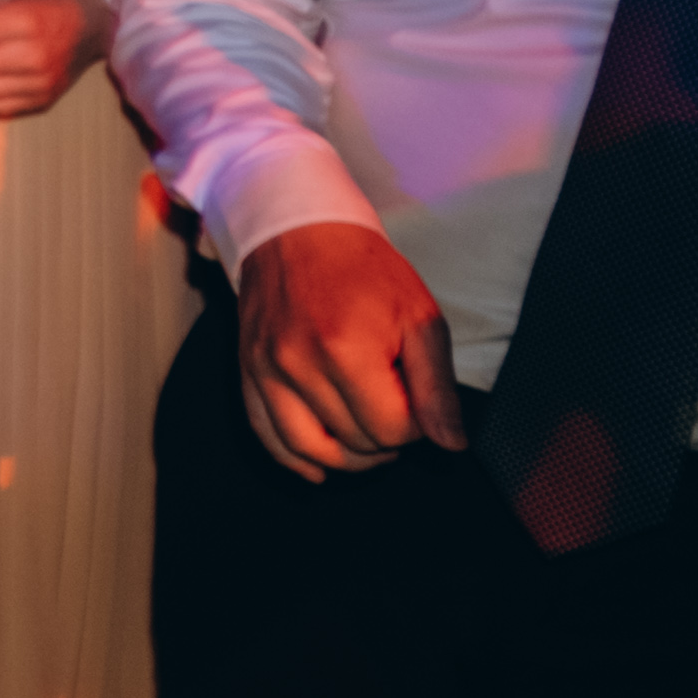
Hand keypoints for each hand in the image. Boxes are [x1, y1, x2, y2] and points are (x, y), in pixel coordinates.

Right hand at [230, 222, 461, 481]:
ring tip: (369, 439)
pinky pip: (266, 436)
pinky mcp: (247, 371)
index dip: (417, 425)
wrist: (297, 231)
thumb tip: (450, 444)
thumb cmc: (365, 271)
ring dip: (348, 457)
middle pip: (354, 444)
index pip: (392, 431)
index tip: (416, 396)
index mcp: (346, 350)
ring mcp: (265, 370)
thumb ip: (436, 386)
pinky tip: (321, 466)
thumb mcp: (418, 317)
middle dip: (384, 436)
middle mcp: (298, 365)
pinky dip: (294, 460)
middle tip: (394, 404)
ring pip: (309, 449)